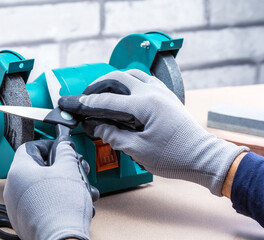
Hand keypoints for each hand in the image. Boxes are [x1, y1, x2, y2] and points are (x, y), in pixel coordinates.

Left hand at [3, 140, 92, 239]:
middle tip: (76, 168)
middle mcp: (14, 189)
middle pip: (39, 168)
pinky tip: (75, 201)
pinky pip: (43, 202)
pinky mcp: (27, 220)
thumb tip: (63, 146)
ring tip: (82, 187)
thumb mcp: (69, 169)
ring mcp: (19, 207)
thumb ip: (65, 152)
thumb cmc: (62, 208)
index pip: (30, 148)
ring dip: (64, 183)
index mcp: (18, 172)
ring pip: (44, 186)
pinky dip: (58, 199)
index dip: (49, 145)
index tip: (62, 148)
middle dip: (62, 166)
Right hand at [59, 69, 247, 195]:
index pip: (106, 100)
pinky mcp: (166, 96)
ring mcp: (161, 91)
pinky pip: (143, 80)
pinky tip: (124, 95)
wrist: (202, 157)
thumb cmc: (174, 156)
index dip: (85, 103)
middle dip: (97, 86)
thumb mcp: (137, 150)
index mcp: (145, 104)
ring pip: (131, 74)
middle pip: (117, 77)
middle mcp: (152, 92)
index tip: (70, 104)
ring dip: (113, 81)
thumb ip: (113, 134)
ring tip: (102, 93)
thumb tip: (95, 126)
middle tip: (85, 97)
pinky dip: (129, 83)